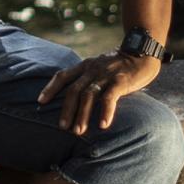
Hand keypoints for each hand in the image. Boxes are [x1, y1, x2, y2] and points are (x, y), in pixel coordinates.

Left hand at [38, 53, 161, 135]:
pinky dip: (105, 111)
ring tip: (78, 131)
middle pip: (73, 90)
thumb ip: (89, 78)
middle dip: (66, 109)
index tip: (40, 102)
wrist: (143, 51)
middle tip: (62, 127)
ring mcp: (106, 75)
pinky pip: (110, 97)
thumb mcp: (100, 66)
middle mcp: (92, 69)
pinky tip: (103, 125)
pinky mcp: (120, 80)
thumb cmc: (121, 64)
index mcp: (85, 66)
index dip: (50, 88)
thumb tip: (78, 98)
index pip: (62, 75)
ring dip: (82, 114)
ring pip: (88, 95)